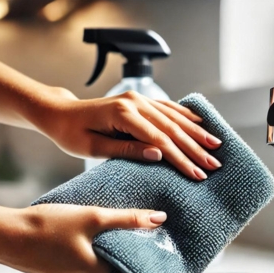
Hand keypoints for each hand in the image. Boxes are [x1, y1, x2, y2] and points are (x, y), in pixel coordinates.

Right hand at [3, 204, 167, 272]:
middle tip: (118, 227)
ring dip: (95, 250)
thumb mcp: (92, 217)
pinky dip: (78, 253)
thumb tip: (160, 219)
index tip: (140, 234)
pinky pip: (73, 265)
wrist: (3, 235)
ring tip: (95, 230)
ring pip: (90, 266)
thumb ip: (127, 219)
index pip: (127, 264)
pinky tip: (74, 237)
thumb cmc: (47, 227)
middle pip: (109, 266)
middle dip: (114, 249)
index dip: (134, 247)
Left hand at [32, 89, 222, 180]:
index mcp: (122, 115)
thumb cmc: (70, 134)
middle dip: (195, 148)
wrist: (59, 112)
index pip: (159, 140)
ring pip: (173, 117)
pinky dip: (185, 116)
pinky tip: (200, 123)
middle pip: (171, 128)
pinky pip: (167, 107)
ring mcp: (137, 99)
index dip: (181, 159)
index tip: (198, 173)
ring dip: (196, 133)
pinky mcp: (138, 100)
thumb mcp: (93, 148)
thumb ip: (127, 150)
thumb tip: (159, 155)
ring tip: (215, 146)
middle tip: (214, 164)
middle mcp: (134, 102)